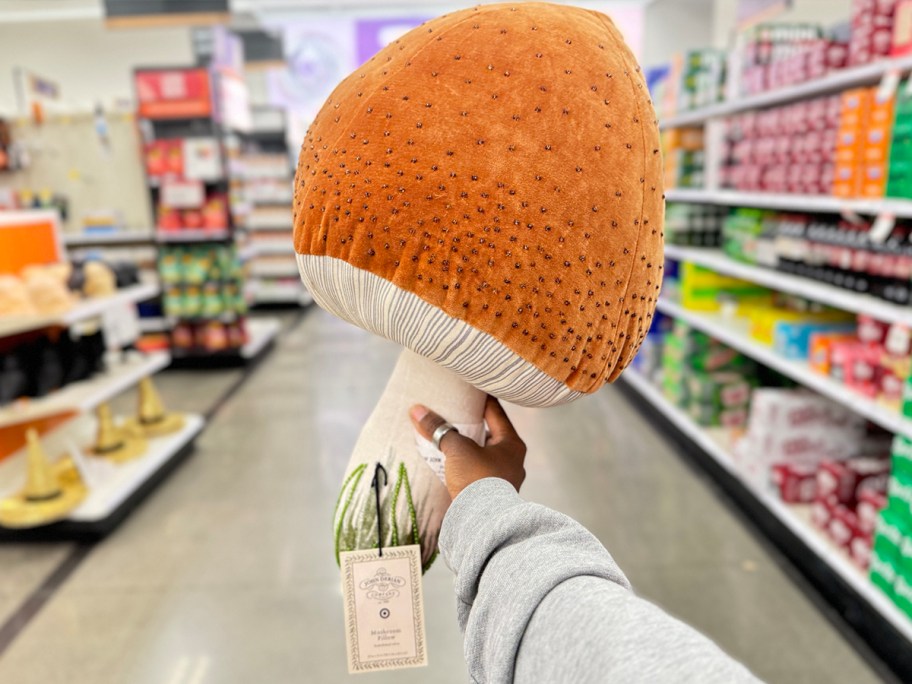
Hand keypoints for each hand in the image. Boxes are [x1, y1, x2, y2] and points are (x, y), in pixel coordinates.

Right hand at [409, 396, 526, 499]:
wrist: (483, 525)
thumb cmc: (478, 481)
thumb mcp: (458, 449)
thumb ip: (439, 429)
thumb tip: (417, 410)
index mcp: (511, 444)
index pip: (495, 412)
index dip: (481, 398)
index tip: (468, 387)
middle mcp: (511, 460)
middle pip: (489, 433)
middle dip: (471, 424)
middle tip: (453, 410)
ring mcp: (503, 478)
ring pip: (482, 454)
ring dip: (466, 446)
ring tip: (447, 435)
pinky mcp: (490, 494)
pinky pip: (476, 471)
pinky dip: (463, 464)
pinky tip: (448, 462)